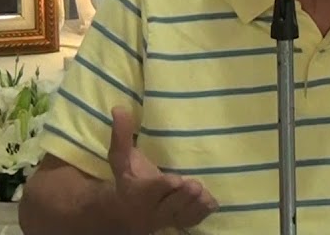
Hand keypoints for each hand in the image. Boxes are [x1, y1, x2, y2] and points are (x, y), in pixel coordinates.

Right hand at [108, 107, 217, 233]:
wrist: (127, 211)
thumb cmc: (128, 177)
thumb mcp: (121, 158)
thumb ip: (122, 135)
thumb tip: (119, 108)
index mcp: (137, 192)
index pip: (149, 190)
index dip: (162, 186)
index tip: (174, 179)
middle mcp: (152, 209)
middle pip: (168, 206)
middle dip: (181, 197)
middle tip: (195, 186)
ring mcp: (167, 218)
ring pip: (182, 216)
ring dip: (194, 207)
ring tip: (205, 195)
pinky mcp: (179, 222)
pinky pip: (191, 222)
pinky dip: (201, 214)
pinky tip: (210, 202)